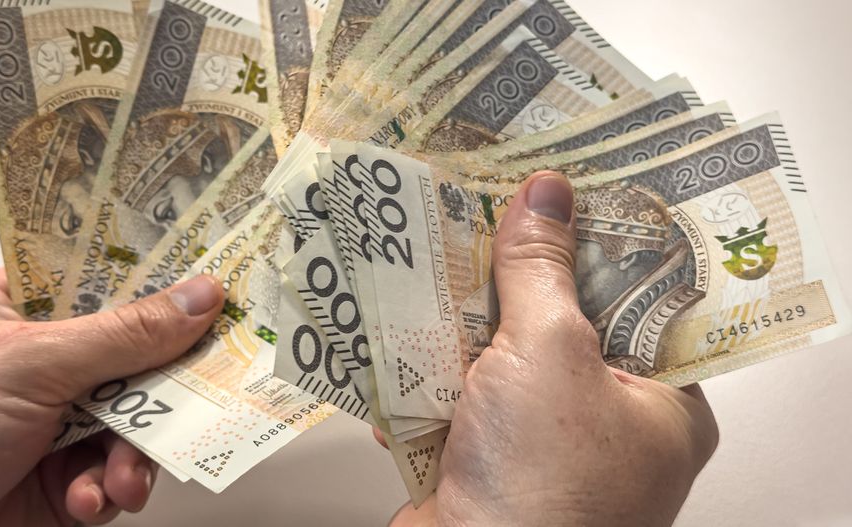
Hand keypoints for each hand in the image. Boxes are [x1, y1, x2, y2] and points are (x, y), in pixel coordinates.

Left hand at [0, 270, 223, 525]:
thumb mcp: (27, 364)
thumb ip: (123, 334)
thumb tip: (200, 298)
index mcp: (28, 308)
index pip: (117, 281)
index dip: (172, 287)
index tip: (225, 296)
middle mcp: (48, 361)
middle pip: (142, 356)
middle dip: (167, 388)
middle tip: (205, 394)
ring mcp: (56, 421)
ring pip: (139, 423)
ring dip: (138, 455)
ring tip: (121, 477)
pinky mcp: (59, 478)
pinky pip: (116, 475)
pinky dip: (111, 492)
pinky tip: (88, 500)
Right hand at [391, 172, 718, 525]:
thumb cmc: (543, 491)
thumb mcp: (549, 353)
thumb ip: (541, 271)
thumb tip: (545, 198)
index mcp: (660, 404)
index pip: (640, 300)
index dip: (598, 243)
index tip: (563, 195)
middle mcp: (607, 426)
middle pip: (562, 323)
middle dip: (515, 280)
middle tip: (486, 219)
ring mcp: (542, 445)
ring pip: (503, 357)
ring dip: (463, 323)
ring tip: (432, 268)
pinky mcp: (487, 458)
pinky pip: (463, 393)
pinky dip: (433, 370)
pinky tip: (404, 341)